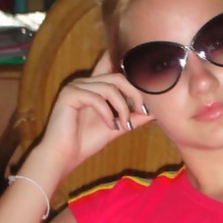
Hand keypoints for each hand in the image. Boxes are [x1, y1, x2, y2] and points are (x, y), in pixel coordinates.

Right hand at [40, 52, 154, 177]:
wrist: (65, 155)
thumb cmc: (87, 141)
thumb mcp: (117, 126)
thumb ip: (134, 117)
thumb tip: (157, 112)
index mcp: (95, 86)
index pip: (113, 67)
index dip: (131, 72)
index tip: (147, 92)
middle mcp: (85, 82)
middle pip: (118, 77)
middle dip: (135, 94)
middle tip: (142, 112)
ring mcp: (76, 86)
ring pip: (109, 88)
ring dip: (122, 108)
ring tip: (124, 126)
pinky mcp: (69, 95)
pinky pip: (96, 98)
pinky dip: (108, 113)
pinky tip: (110, 126)